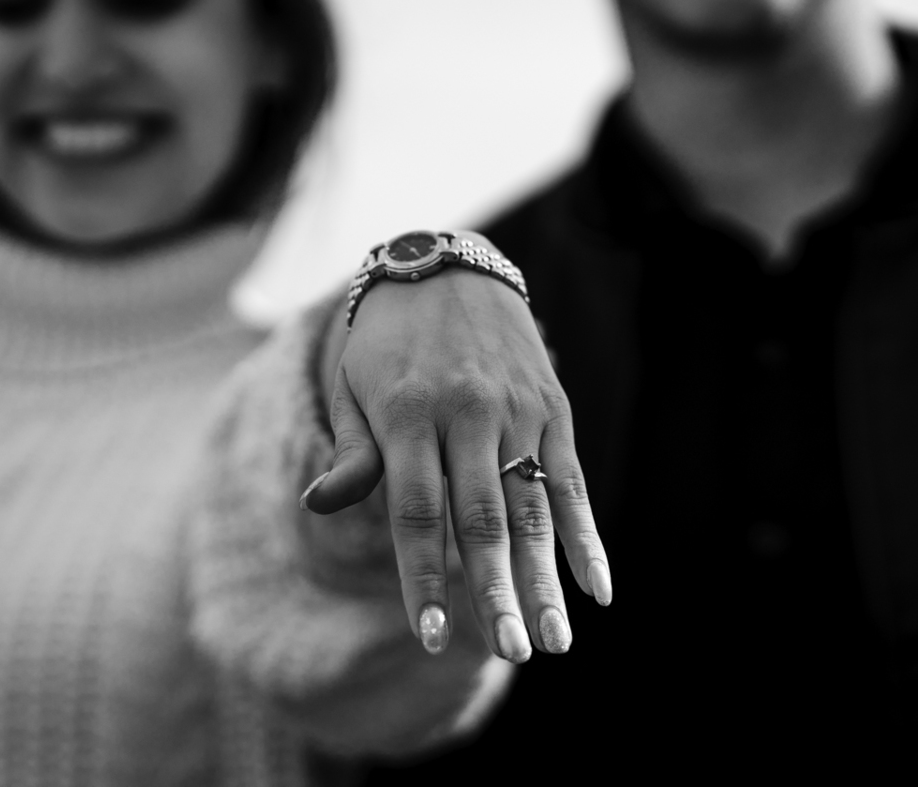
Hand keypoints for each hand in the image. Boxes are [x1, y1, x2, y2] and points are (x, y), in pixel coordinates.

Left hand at [301, 238, 611, 662]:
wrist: (448, 264)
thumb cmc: (388, 341)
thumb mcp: (354, 386)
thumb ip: (351, 451)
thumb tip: (318, 505)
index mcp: (407, 414)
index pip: (414, 511)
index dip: (422, 576)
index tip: (427, 635)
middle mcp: (466, 413)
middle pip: (481, 519)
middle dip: (495, 591)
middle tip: (510, 651)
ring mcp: (516, 411)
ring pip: (532, 506)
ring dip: (547, 577)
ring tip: (555, 639)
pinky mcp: (553, 408)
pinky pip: (572, 480)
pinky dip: (586, 535)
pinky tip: (599, 586)